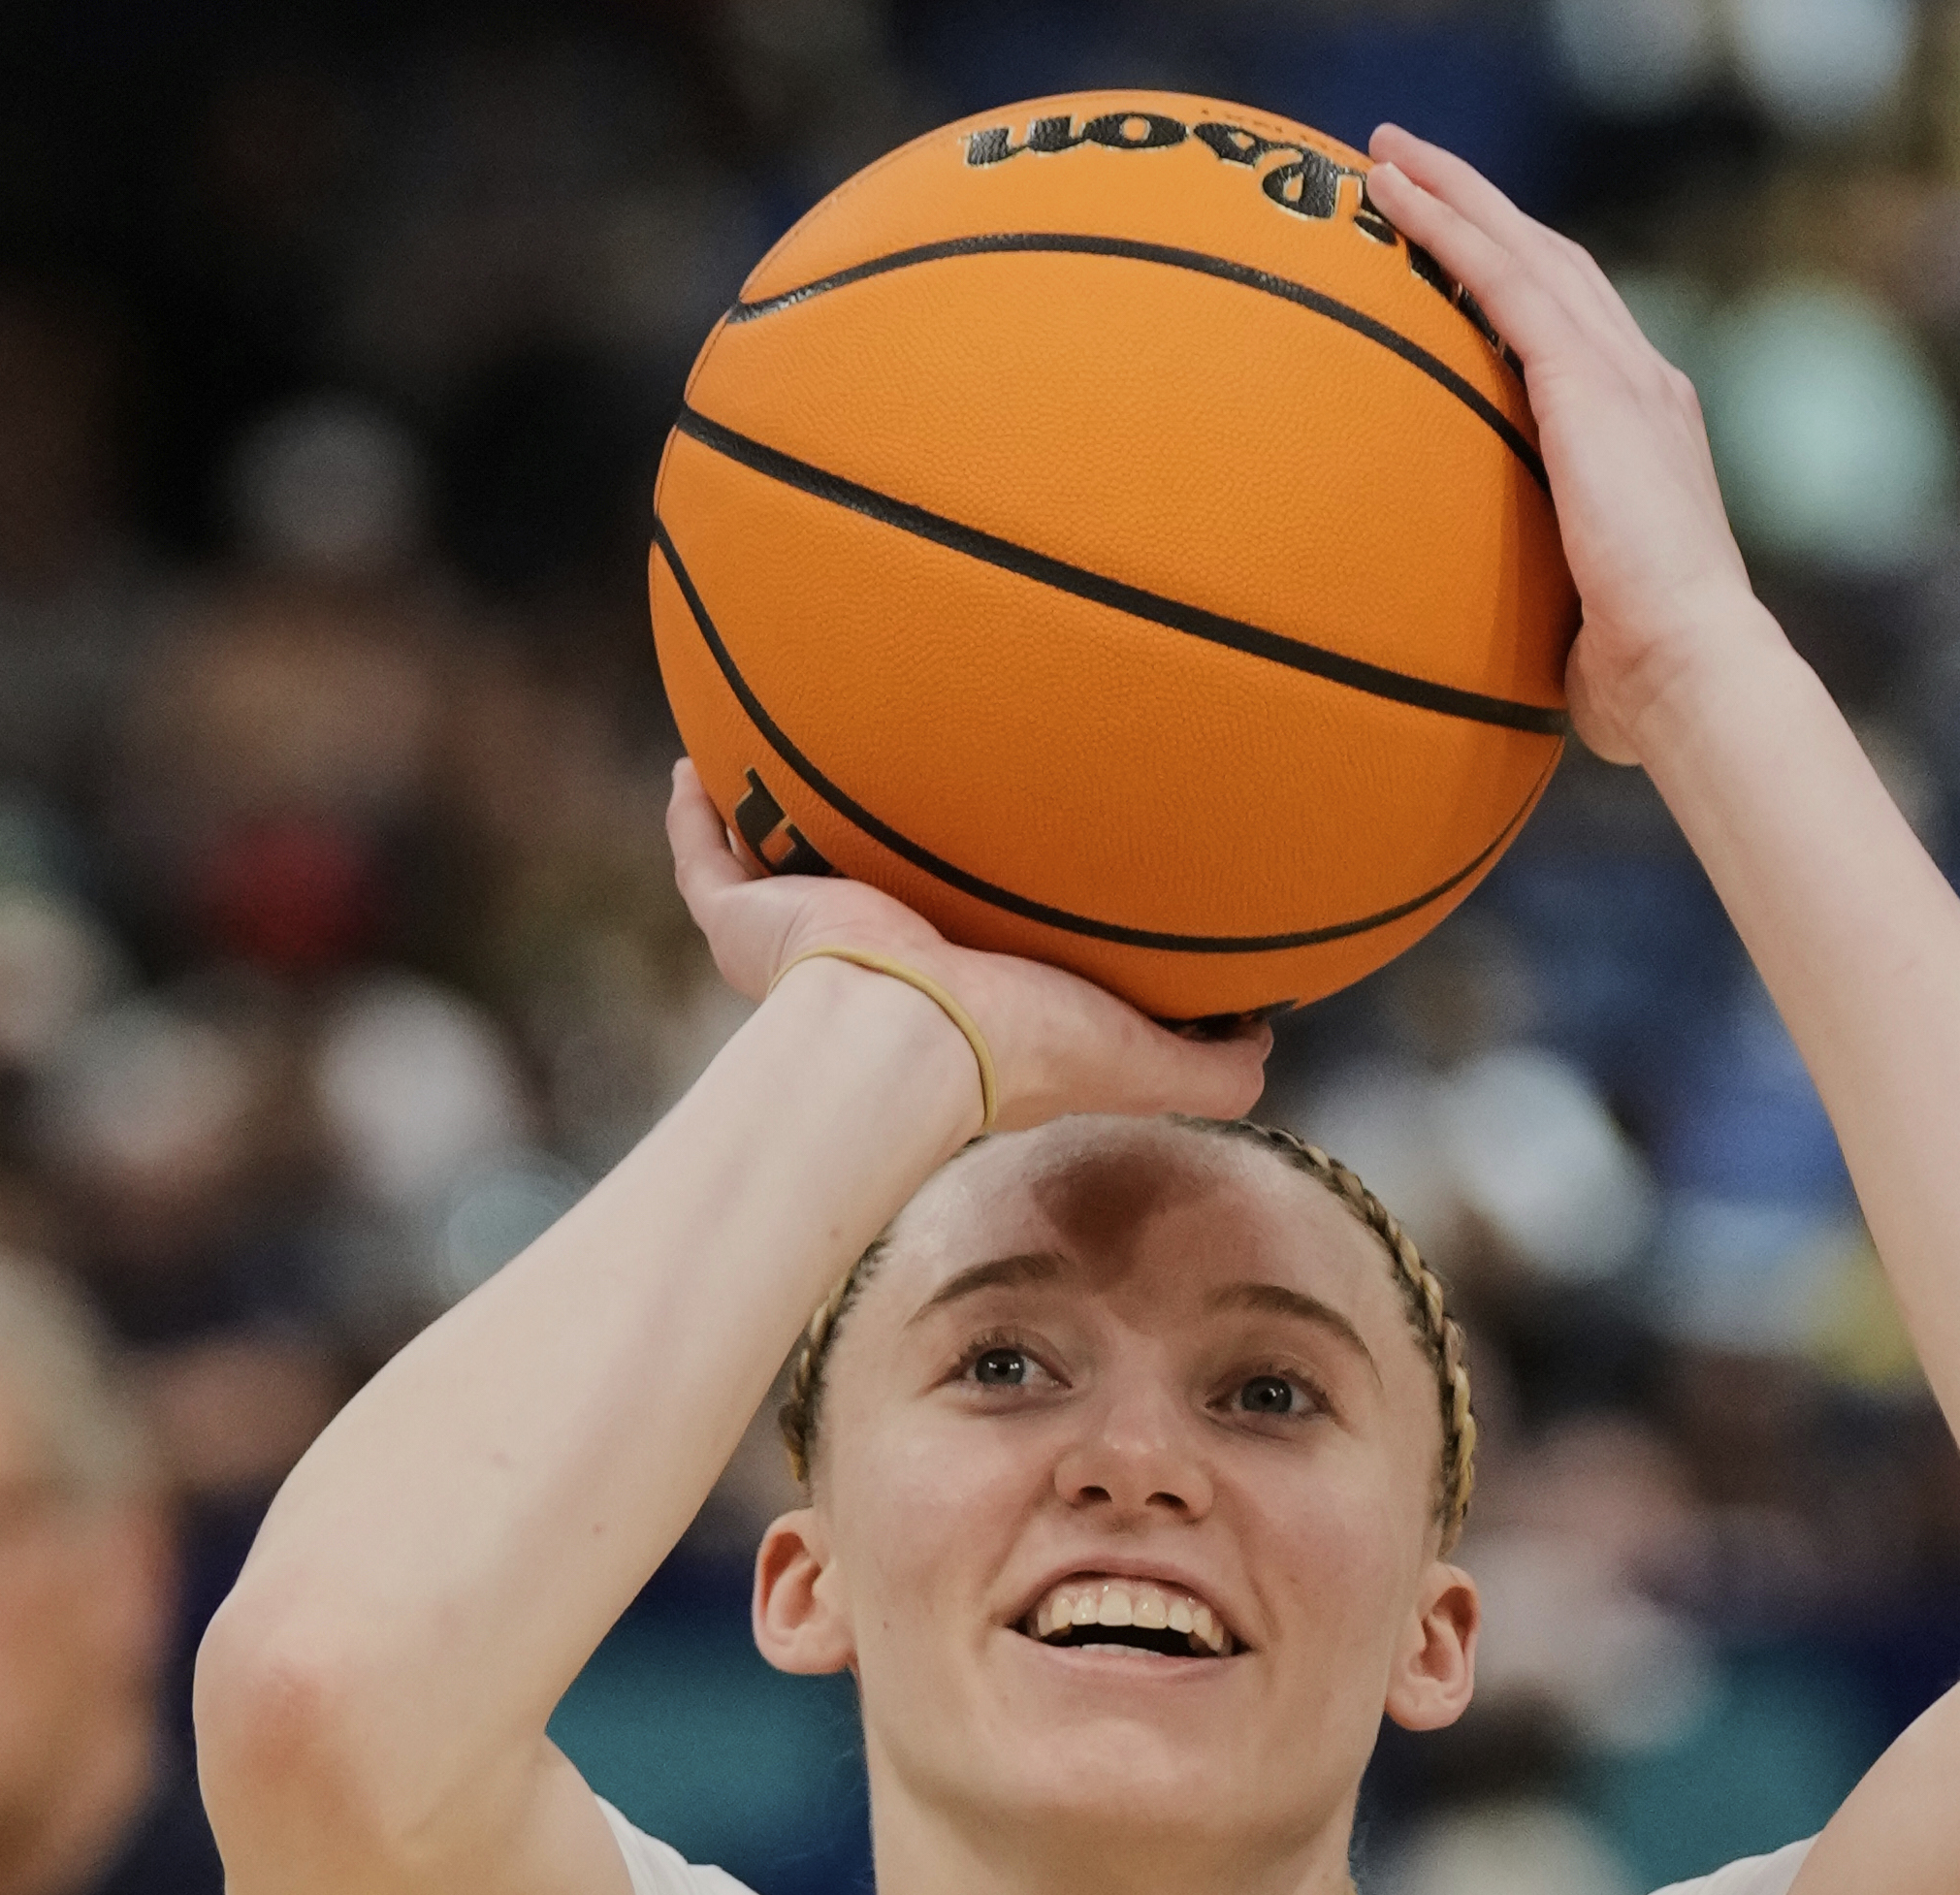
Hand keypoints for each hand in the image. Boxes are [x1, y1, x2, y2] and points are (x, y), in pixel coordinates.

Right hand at [663, 761, 1269, 1132]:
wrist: (909, 1037)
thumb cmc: (1019, 1049)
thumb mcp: (1138, 1060)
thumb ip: (1208, 1066)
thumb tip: (1267, 1042)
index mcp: (954, 993)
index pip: (958, 950)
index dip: (970, 914)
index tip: (990, 865)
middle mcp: (872, 966)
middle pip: (860, 901)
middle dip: (866, 858)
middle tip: (884, 797)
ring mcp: (800, 942)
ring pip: (770, 874)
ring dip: (770, 823)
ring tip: (772, 763)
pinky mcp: (745, 921)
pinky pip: (703, 857)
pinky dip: (692, 812)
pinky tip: (694, 762)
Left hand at [1364, 125, 1757, 765]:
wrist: (1694, 669)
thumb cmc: (1646, 686)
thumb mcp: (1585, 630)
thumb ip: (1549, 615)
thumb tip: (1492, 666)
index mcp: (1648, 437)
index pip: (1580, 337)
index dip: (1524, 287)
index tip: (1466, 260)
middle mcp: (1643, 386)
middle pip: (1554, 266)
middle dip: (1486, 211)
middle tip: (1413, 168)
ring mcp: (1622, 375)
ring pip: (1524, 249)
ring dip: (1454, 193)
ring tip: (1387, 154)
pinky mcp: (1588, 382)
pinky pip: (1501, 278)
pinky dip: (1446, 226)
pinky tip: (1392, 193)